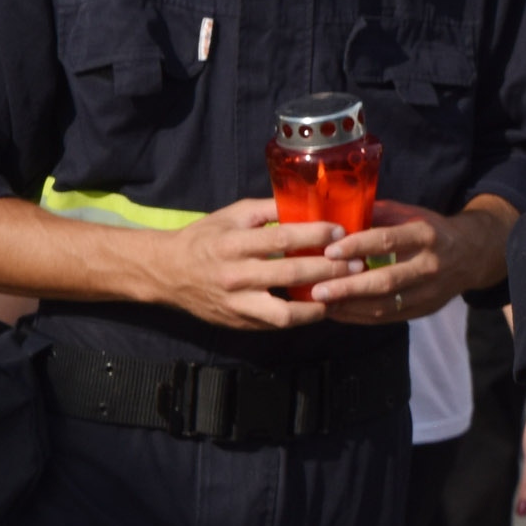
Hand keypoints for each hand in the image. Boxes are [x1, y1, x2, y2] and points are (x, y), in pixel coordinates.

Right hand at [142, 197, 349, 331]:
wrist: (168, 273)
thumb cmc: (206, 238)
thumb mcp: (232, 215)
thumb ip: (268, 210)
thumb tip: (308, 201)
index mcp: (233, 243)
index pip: (281, 238)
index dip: (314, 235)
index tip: (340, 232)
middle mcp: (235, 275)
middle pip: (290, 273)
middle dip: (329, 269)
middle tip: (357, 263)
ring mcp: (237, 303)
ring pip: (286, 311)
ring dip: (320, 302)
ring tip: (345, 291)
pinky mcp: (240, 321)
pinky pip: (278, 324)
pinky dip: (304, 317)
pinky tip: (325, 306)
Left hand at [304, 197, 509, 326]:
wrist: (472, 255)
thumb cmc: (431, 231)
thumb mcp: (411, 214)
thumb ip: (379, 215)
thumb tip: (339, 215)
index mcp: (426, 235)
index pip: (388, 241)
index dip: (358, 246)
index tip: (329, 251)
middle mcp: (430, 265)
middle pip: (386, 281)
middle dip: (348, 287)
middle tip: (317, 289)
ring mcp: (429, 292)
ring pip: (386, 305)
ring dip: (350, 307)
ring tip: (321, 304)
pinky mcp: (424, 310)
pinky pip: (388, 318)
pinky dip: (360, 317)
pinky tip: (337, 312)